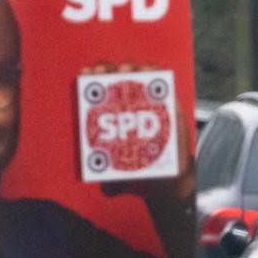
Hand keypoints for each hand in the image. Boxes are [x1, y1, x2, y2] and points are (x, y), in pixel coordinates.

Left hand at [82, 61, 192, 204]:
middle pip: (115, 78)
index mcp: (108, 118)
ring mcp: (149, 105)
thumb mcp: (120, 179)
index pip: (97, 91)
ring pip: (139, 77)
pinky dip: (158, 77)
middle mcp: (127, 107)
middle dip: (108, 69)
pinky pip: (164, 87)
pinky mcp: (171, 108)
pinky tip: (153, 73)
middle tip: (104, 71)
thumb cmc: (137, 173)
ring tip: (127, 70)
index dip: (91, 79)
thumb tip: (108, 189)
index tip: (86, 74)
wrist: (167, 183)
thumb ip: (113, 183)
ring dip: (133, 68)